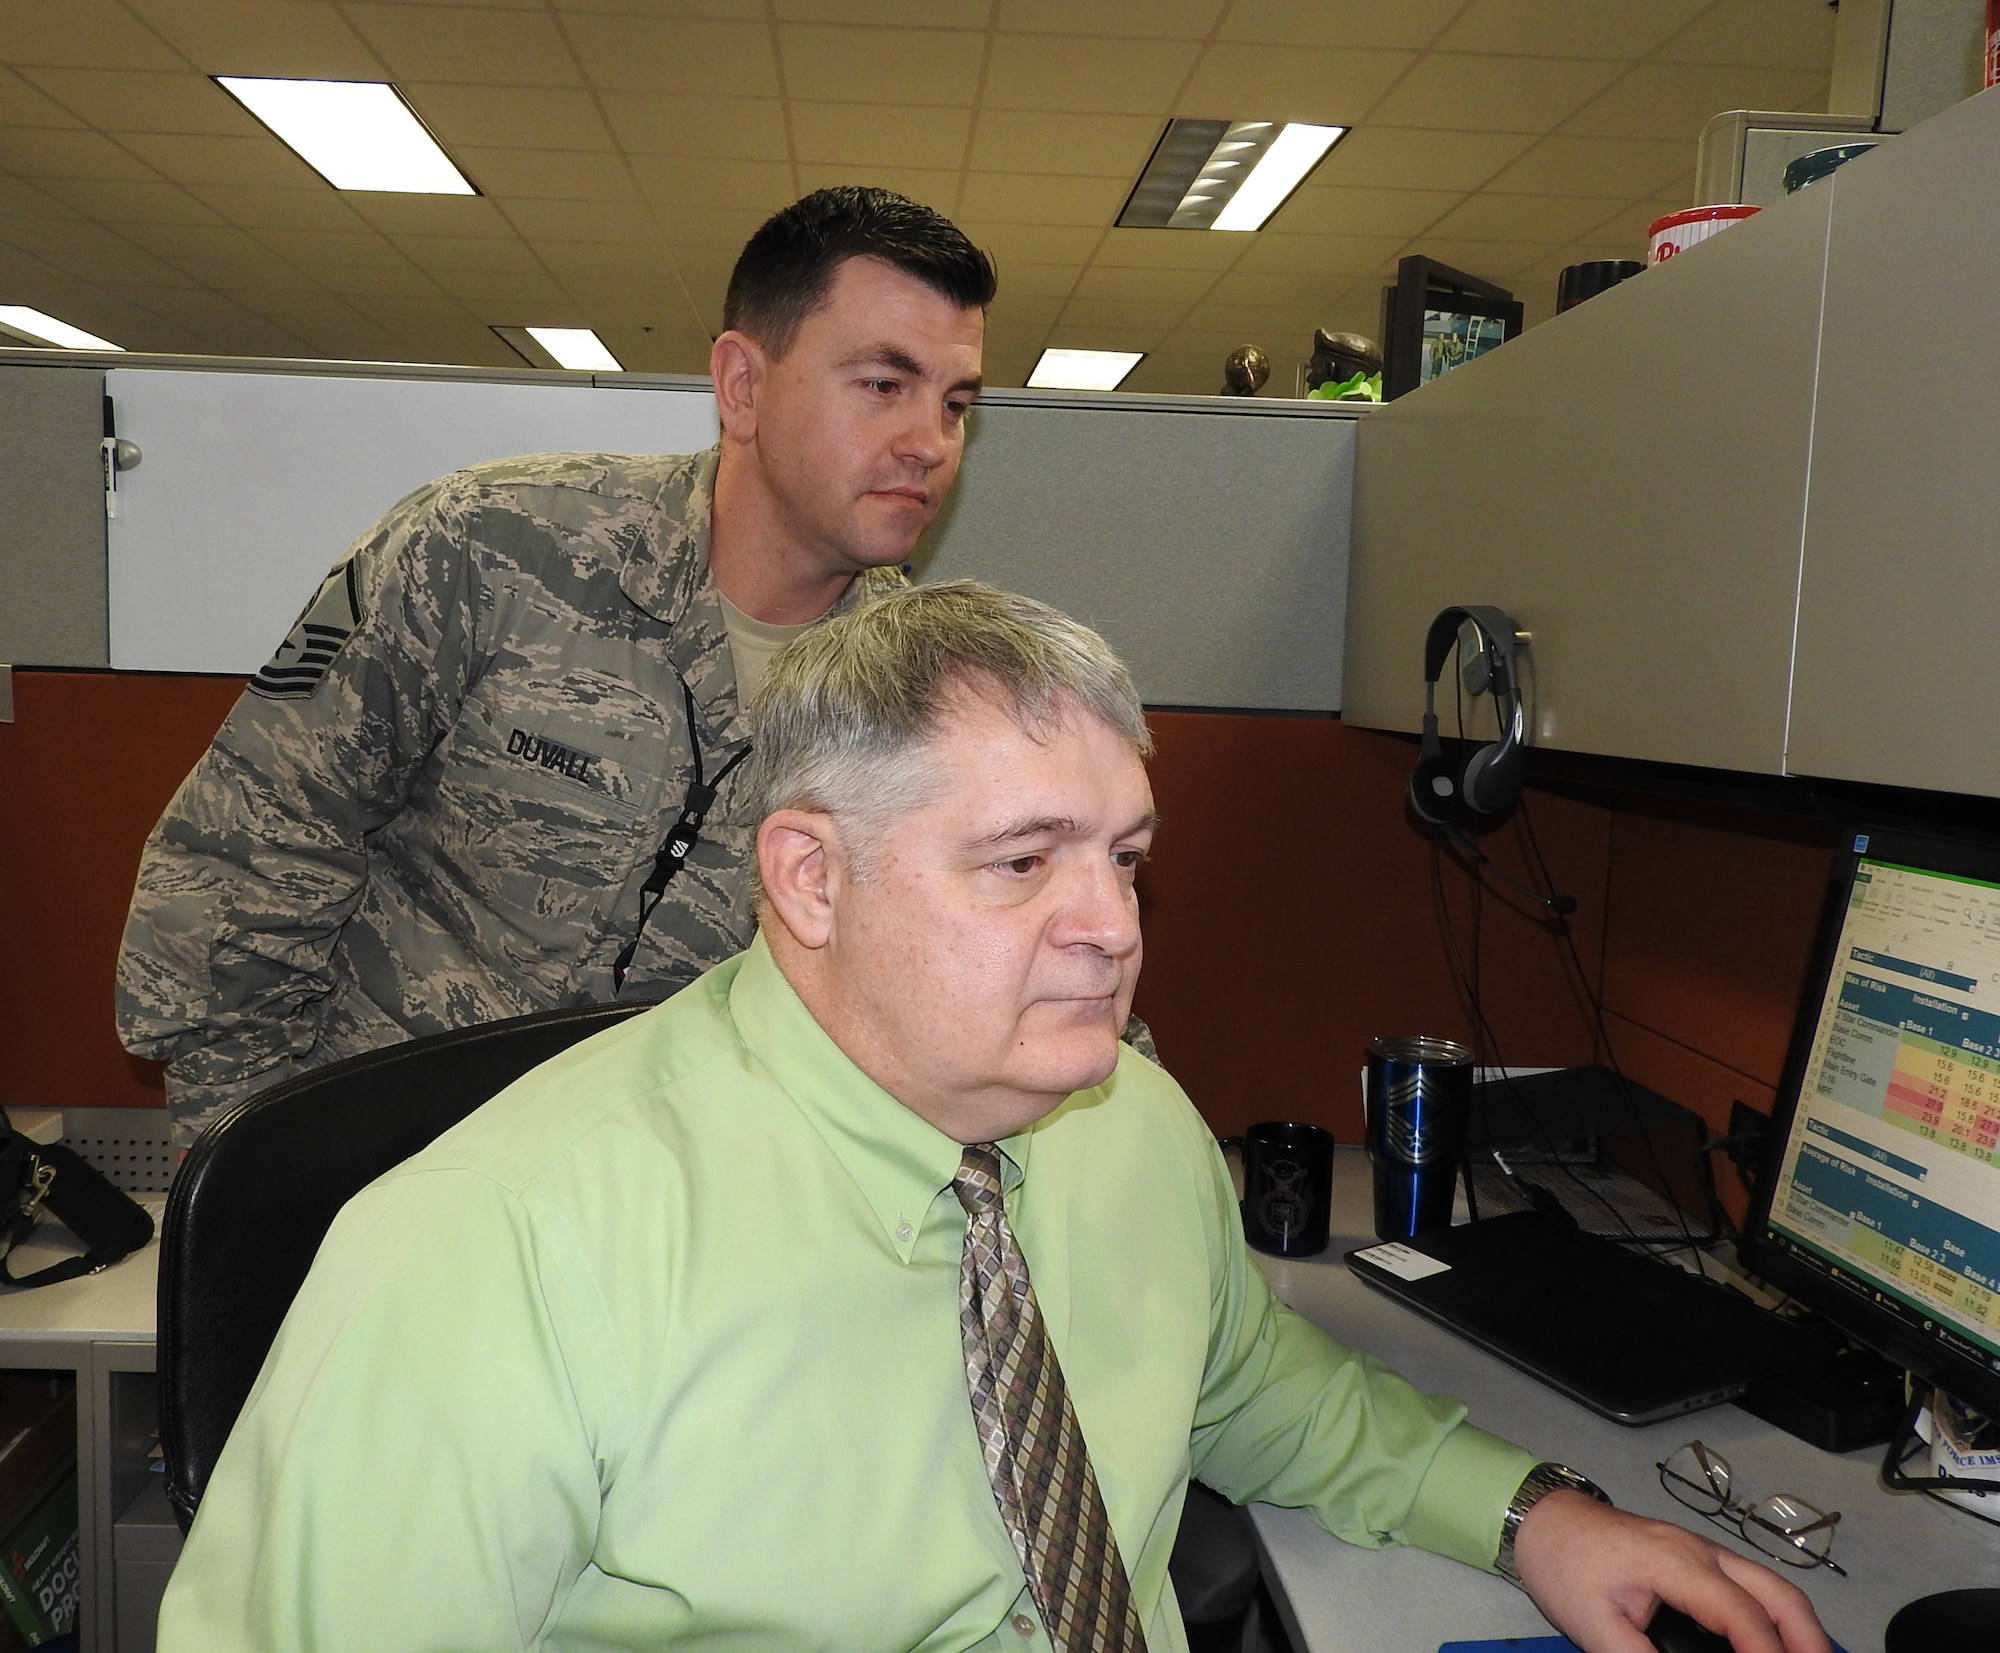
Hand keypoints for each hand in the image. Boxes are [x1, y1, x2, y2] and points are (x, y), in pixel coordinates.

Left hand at [1512, 1489, 1830, 1652]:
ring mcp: (1702, 1549)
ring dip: (1798, 1626)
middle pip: (1777, 1592)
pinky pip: (1753, 1583)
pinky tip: (1776, 1642)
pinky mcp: (1697, 1556)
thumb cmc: (1564, 1564)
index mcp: (1676, 1562)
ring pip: (1772, 1584)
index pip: (1741, 1613)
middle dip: (1807, 1640)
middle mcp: (1700, 1550)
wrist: (1542, 1520)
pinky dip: (1777, 1613)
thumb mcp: (1593, 1626)